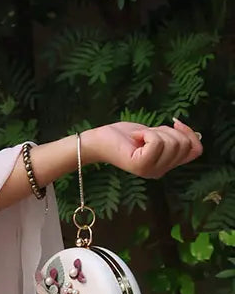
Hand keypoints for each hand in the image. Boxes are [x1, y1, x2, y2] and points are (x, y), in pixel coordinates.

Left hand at [83, 118, 202, 175]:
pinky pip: (157, 142)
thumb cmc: (123, 136)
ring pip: (171, 143)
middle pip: (184, 144)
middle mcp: (161, 171)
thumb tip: (196, 134)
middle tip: (147, 134)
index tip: (176, 122)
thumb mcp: (156, 134)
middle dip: (168, 131)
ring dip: (155, 132)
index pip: (196, 151)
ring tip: (139, 138)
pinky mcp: (141, 166)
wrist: (98, 141)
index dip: (191, 134)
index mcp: (166, 164)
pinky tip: (135, 139)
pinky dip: (147, 134)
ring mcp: (151, 171)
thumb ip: (174, 137)